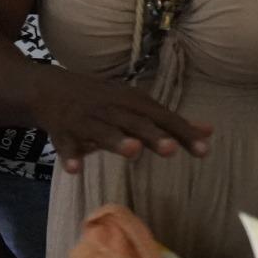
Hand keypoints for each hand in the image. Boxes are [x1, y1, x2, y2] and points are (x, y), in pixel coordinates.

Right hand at [37, 72, 212, 173]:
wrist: (49, 87)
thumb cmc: (103, 101)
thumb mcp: (137, 106)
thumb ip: (170, 122)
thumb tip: (208, 131)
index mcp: (133, 102)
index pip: (163, 117)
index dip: (183, 132)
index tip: (204, 150)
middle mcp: (112, 109)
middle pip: (135, 122)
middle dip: (153, 134)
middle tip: (171, 149)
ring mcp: (86, 119)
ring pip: (102, 130)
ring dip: (116, 140)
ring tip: (133, 151)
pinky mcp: (62, 130)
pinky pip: (65, 144)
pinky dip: (70, 155)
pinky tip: (76, 170)